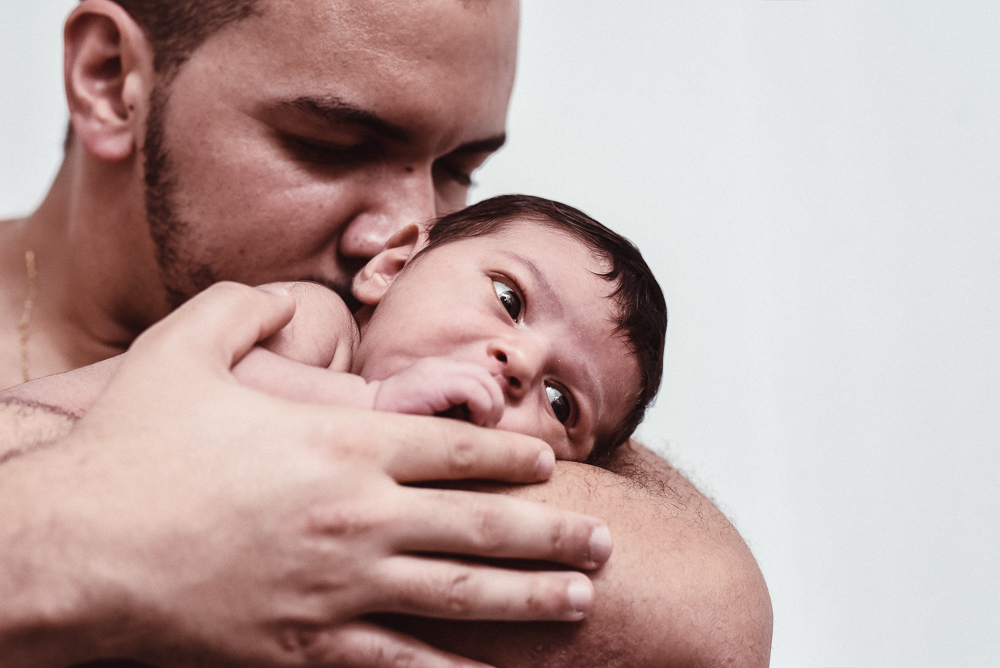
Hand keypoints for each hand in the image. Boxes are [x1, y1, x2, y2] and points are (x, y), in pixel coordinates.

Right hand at [0, 282, 610, 667]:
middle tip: (601, 541)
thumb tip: (290, 294)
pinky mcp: (307, 647)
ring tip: (580, 600)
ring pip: (461, 594)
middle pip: (481, 523)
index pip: (454, 446)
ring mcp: (340, 588)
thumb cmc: (130, 450)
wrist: (74, 552)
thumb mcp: (183, 344)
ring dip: (528, 596)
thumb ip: (249, 305)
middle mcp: (358, 516)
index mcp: (341, 443)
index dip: (510, 454)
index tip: (550, 463)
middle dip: (550, 532)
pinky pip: (400, 666)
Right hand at [374, 357, 504, 426]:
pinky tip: (466, 428)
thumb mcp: (432, 420)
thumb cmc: (393, 430)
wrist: (357, 419)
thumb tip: (492, 428)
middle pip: (489, 379)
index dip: (490, 404)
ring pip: (487, 383)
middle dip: (494, 408)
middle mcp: (440, 366)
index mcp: (442, 372)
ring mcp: (435, 370)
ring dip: (489, 411)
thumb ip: (457, 416)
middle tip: (480, 432)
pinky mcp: (431, 381)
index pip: (484, 378)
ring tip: (474, 431)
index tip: (480, 428)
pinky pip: (475, 391)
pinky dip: (480, 410)